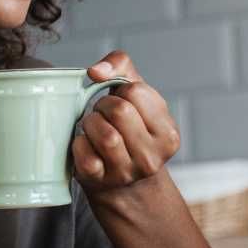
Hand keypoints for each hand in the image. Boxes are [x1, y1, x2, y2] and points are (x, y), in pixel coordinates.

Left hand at [72, 50, 181, 200]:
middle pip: (120, 111)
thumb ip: (121, 66)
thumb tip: (95, 71)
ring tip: (94, 127)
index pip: (136, 92)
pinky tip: (86, 144)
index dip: (121, 91)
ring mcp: (127, 172)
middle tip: (103, 114)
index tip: (121, 101)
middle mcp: (152, 157)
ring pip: (105, 134)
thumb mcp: (137, 95)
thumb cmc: (130, 127)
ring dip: (91, 123)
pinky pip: (84, 154)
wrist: (123, 181)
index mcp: (168, 133)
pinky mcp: (100, 181)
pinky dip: (79, 143)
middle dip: (104, 105)